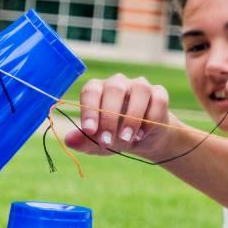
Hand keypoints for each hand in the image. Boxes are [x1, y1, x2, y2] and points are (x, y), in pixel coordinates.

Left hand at [64, 74, 180, 160]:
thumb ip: (84, 141)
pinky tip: (142, 134)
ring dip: (132, 118)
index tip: (89, 131)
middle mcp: (118, 83)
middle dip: (110, 117)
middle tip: (107, 141)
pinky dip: (151, 118)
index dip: (89, 110)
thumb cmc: (114, 137)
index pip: (91, 91)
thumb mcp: (98, 143)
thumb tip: (69, 140)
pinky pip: (158, 100)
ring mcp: (139, 86)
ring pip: (139, 90)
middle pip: (114, 89)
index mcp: (98, 90)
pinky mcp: (159, 93)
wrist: (143, 140)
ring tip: (127, 140)